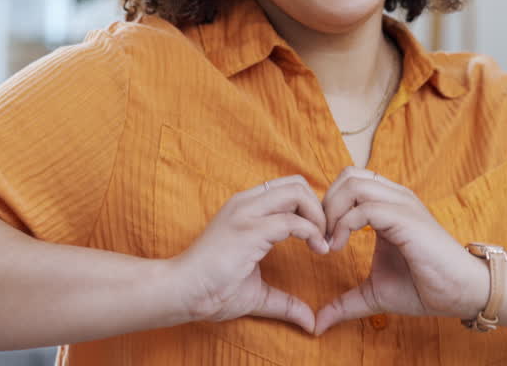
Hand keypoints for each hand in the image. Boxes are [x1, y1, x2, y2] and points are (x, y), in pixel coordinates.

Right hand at [169, 175, 329, 333]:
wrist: (180, 291)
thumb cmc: (212, 290)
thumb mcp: (257, 292)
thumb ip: (285, 302)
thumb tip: (311, 323)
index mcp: (245, 208)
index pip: (287, 188)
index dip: (309, 208)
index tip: (319, 237)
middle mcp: (246, 203)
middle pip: (297, 183)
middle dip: (319, 208)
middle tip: (326, 237)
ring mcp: (246, 213)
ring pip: (297, 192)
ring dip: (319, 216)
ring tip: (323, 243)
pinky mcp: (249, 230)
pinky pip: (292, 220)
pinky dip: (312, 232)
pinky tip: (318, 250)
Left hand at [314, 167, 489, 334]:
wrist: (461, 293)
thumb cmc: (424, 287)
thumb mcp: (374, 292)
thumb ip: (345, 301)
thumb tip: (319, 324)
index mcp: (388, 205)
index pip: (349, 182)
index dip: (328, 205)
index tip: (321, 239)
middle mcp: (395, 197)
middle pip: (348, 175)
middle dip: (326, 204)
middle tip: (322, 237)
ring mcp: (402, 204)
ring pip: (353, 184)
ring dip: (332, 212)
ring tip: (330, 243)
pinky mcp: (406, 219)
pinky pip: (365, 208)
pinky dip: (344, 225)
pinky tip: (340, 248)